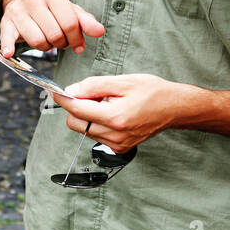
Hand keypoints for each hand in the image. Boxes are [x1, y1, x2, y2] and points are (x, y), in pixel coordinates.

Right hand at [0, 0, 103, 56]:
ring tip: (47, 40)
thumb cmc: (51, 8)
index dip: (76, 39)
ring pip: (37, 41)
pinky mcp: (7, 22)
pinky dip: (9, 47)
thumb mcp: (69, 9)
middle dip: (60, 43)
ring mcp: (18, 10)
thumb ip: (85, 21)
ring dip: (45, 47)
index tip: (77, 44)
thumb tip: (99, 31)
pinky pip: (7, 38)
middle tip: (60, 40)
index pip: (69, 23)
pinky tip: (9, 54)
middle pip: (54, 35)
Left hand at [52, 74, 185, 153]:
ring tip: (107, 102)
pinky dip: (97, 123)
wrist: (174, 108)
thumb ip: (94, 86)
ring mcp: (118, 144)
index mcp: (116, 116)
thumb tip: (71, 90)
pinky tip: (112, 113)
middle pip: (76, 123)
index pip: (77, 109)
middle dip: (77, 107)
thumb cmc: (152, 91)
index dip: (63, 98)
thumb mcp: (123, 81)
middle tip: (92, 93)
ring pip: (85, 130)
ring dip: (88, 115)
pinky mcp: (120, 148)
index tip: (56, 91)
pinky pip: (96, 135)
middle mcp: (116, 135)